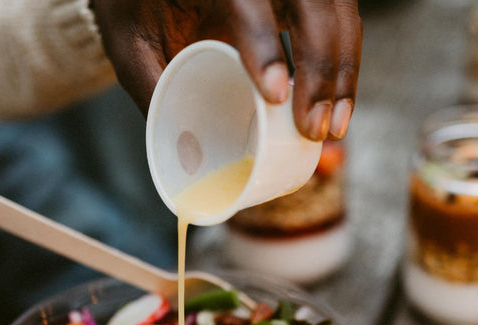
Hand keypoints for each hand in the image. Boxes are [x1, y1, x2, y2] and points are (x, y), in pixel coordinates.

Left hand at [90, 0, 361, 140]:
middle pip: (307, 0)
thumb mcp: (130, 47)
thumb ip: (152, 89)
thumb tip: (185, 156)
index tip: (275, 95)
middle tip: (313, 127)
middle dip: (320, 66)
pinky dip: (346, 57)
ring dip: (343, 67)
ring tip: (334, 125)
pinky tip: (340, 101)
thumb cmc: (135, 10)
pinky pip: (340, 12)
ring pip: (336, 6)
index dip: (264, 42)